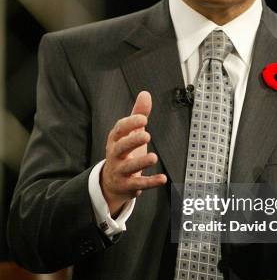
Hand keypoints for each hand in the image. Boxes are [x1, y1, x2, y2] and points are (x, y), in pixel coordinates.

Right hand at [101, 91, 166, 215]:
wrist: (111, 182)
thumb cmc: (124, 152)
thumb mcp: (130, 133)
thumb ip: (138, 114)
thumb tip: (145, 93)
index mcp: (116, 140)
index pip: (119, 130)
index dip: (130, 124)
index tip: (143, 119)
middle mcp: (115, 155)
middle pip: (120, 148)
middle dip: (132, 141)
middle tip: (147, 135)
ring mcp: (120, 171)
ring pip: (128, 167)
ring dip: (141, 163)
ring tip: (154, 157)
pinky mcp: (127, 186)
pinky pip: (138, 184)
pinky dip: (150, 182)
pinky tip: (162, 178)